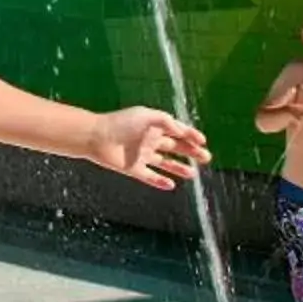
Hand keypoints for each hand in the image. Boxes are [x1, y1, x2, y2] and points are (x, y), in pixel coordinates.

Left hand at [85, 108, 210, 190]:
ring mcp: (141, 155)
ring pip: (164, 163)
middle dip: (190, 152)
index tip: (203, 141)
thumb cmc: (120, 123)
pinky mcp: (133, 168)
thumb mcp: (147, 116)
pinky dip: (160, 181)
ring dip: (178, 168)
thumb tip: (181, 131)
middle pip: (174, 147)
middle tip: (206, 158)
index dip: (190, 135)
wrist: (96, 137)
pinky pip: (149, 177)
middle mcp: (148, 140)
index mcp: (153, 126)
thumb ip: (166, 122)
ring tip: (192, 174)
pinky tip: (171, 185)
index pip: (176, 130)